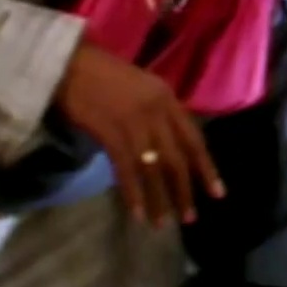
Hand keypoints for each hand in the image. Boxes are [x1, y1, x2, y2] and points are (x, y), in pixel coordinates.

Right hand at [55, 45, 222, 225]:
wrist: (69, 63)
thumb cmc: (102, 74)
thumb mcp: (142, 87)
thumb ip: (158, 112)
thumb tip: (168, 145)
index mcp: (167, 98)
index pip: (194, 139)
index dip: (206, 169)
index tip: (217, 193)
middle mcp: (157, 111)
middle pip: (177, 159)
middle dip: (184, 192)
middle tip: (189, 218)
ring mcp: (135, 123)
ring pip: (154, 170)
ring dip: (159, 199)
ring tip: (163, 223)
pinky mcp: (111, 133)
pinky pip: (127, 171)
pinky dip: (133, 195)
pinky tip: (137, 213)